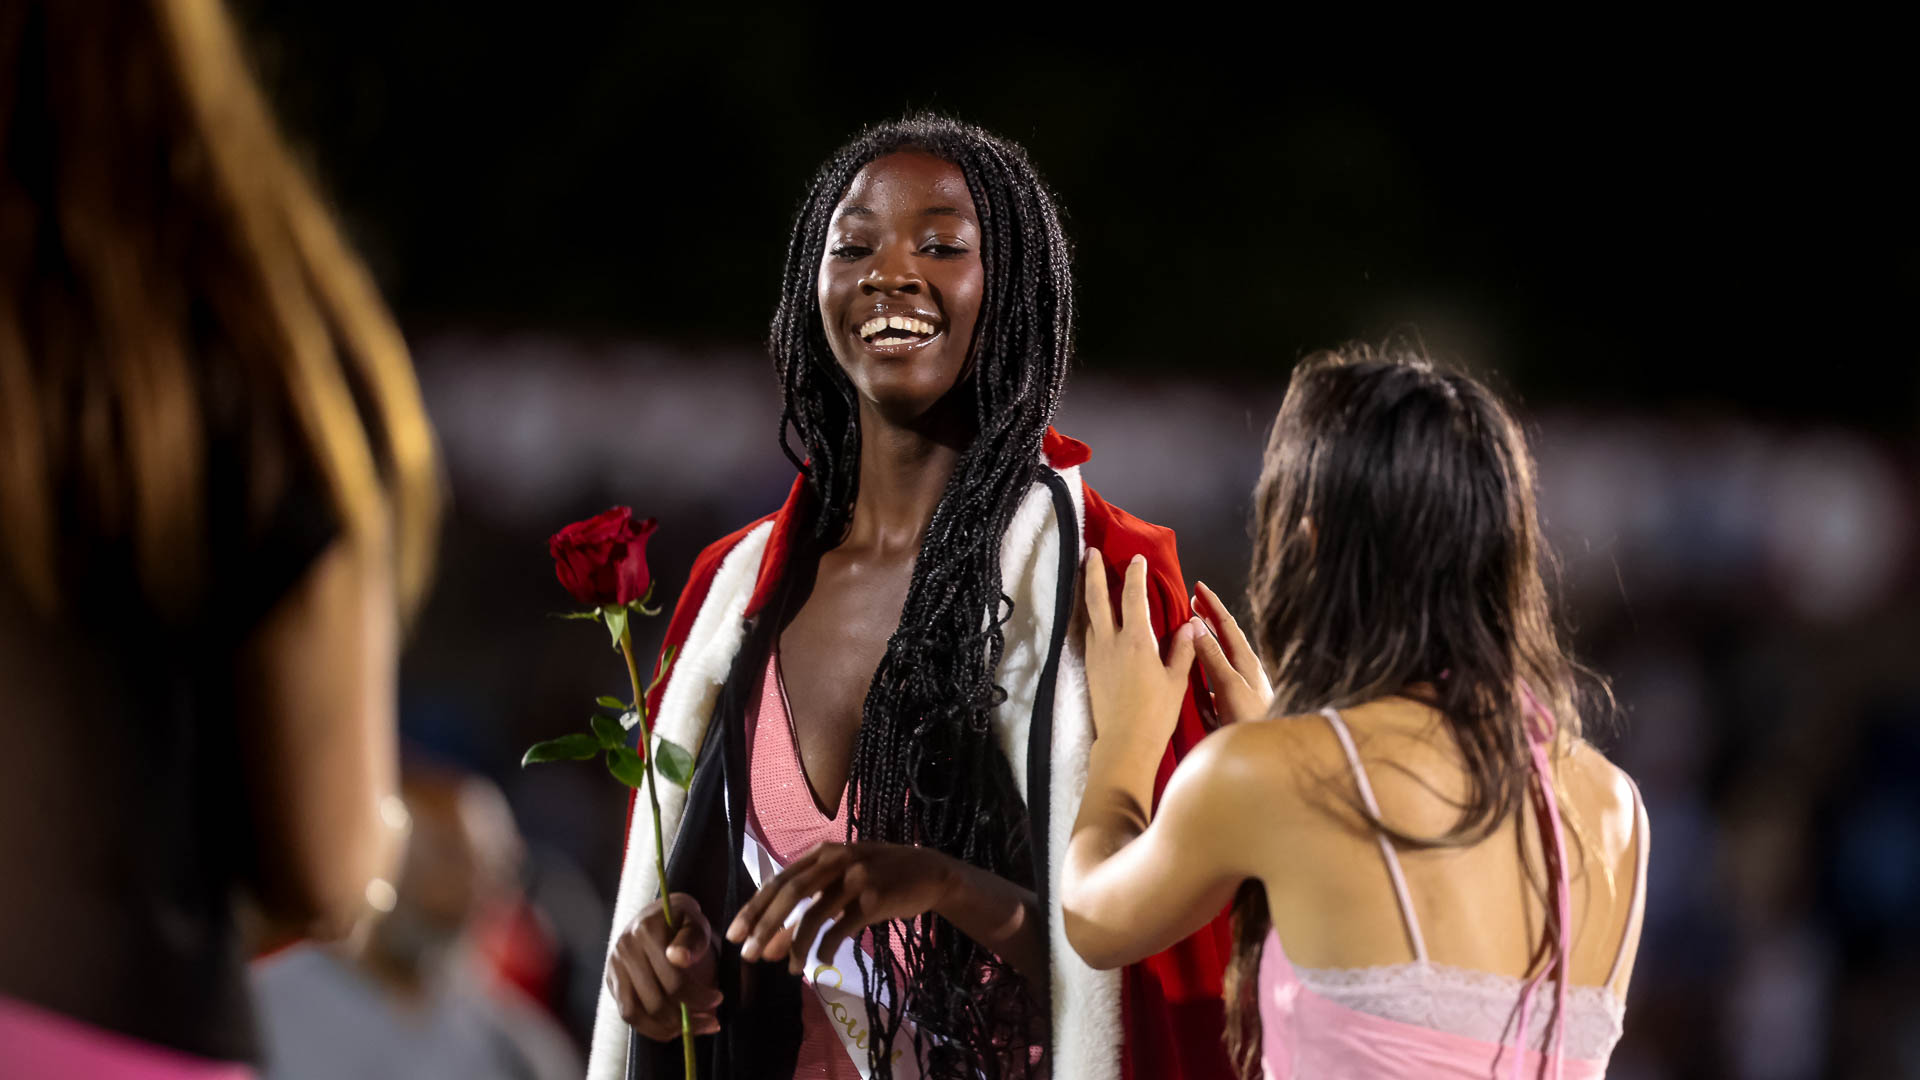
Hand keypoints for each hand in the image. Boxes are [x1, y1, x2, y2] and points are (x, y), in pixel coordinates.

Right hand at [606, 893, 721, 1041]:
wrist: (655, 917)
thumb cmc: (681, 922)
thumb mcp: (695, 921)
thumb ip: (693, 938)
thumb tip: (679, 958)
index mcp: (647, 930)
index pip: (673, 979)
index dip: (698, 996)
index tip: (717, 999)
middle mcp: (626, 948)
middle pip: (656, 1000)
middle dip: (687, 1017)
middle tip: (711, 1020)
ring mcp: (615, 966)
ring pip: (638, 1013)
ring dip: (668, 1028)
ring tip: (692, 1027)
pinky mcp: (611, 982)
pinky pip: (628, 1015)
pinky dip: (650, 1028)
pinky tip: (672, 1028)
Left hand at [725, 841, 957, 975]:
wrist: (931, 873)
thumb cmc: (880, 878)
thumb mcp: (841, 885)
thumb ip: (807, 910)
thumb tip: (770, 947)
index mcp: (823, 852)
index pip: (779, 880)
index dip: (754, 908)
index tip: (734, 934)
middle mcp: (837, 859)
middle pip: (791, 893)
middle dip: (765, 926)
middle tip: (747, 954)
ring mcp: (857, 877)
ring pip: (814, 913)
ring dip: (796, 944)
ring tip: (789, 969)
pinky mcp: (875, 898)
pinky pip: (842, 928)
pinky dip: (826, 948)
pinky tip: (820, 961)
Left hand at [1081, 548, 1200, 756]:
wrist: (1124, 743)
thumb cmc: (1156, 714)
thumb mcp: (1176, 681)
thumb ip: (1183, 650)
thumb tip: (1191, 625)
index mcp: (1137, 641)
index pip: (1134, 597)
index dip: (1135, 575)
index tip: (1137, 559)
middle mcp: (1111, 642)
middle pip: (1097, 597)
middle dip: (1093, 572)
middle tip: (1091, 552)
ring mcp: (1096, 654)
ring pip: (1089, 615)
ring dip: (1088, 592)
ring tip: (1088, 577)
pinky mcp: (1089, 667)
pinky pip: (1088, 633)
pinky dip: (1090, 617)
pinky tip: (1094, 617)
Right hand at [1190, 580, 1272, 723]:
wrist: (1270, 752)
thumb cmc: (1252, 720)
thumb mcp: (1229, 686)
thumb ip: (1213, 656)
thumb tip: (1197, 625)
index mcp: (1246, 661)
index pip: (1227, 623)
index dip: (1212, 604)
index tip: (1198, 586)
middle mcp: (1246, 670)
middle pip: (1227, 635)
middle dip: (1210, 617)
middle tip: (1193, 602)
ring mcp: (1243, 686)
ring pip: (1223, 655)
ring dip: (1207, 640)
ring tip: (1193, 631)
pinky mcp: (1238, 702)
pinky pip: (1218, 675)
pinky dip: (1206, 664)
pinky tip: (1199, 673)